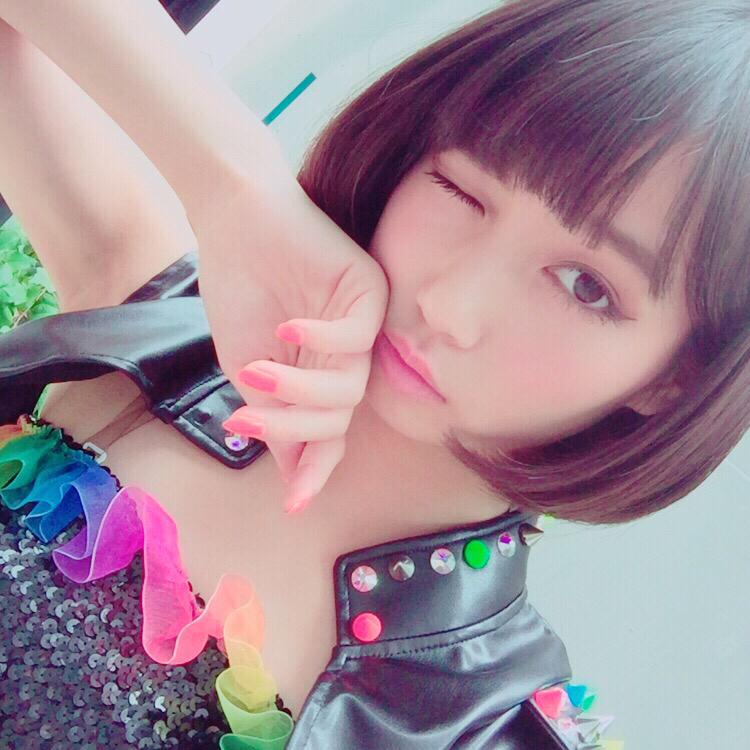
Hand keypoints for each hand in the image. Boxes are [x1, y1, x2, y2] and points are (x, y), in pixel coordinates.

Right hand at [191, 171, 388, 513]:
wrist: (234, 224)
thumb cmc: (238, 293)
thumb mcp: (247, 370)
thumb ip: (274, 420)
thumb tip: (291, 475)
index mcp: (319, 377)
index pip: (329, 434)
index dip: (315, 469)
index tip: (294, 505)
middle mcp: (346, 358)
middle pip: (339, 418)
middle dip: (292, 429)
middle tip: (245, 422)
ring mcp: (361, 327)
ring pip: (349, 387)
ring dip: (299, 390)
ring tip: (257, 371)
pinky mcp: (369, 291)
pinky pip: (355, 337)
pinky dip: (319, 341)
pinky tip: (288, 327)